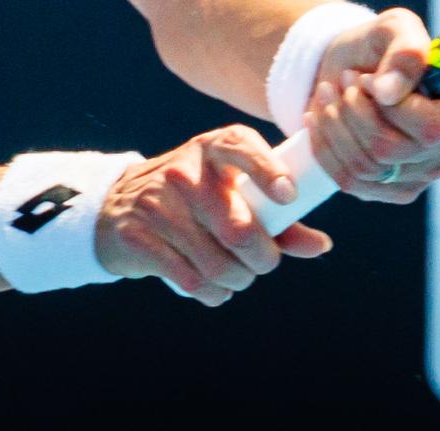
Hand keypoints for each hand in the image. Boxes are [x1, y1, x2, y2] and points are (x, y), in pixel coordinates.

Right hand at [94, 124, 332, 305]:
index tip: (288, 197)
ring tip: (235, 275)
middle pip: (239, 229)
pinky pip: (192, 281)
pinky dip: (213, 293)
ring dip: (237, 280)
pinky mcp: (138, 236)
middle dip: (262, 259)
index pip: (242, 147)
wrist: (120, 206)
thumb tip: (320, 245)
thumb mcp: (233, 194)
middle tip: (263, 262)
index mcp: (213, 149)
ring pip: (218, 264)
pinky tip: (212, 286)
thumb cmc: (196, 201)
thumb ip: (279, 218)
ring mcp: (157, 203)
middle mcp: (183, 171)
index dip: (268, 171)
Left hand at [306, 6, 439, 202]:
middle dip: (354, 111)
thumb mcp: (395, 28)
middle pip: (392, 149)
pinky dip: (325, 146)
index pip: (433, 127)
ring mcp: (424, 174)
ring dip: (336, 124)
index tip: (369, 78)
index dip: (395, 108)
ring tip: (328, 92)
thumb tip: (389, 92)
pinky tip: (318, 118)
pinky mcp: (393, 190)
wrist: (352, 68)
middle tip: (345, 80)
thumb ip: (403, 52)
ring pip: (367, 166)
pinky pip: (350, 180)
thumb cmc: (382, 45)